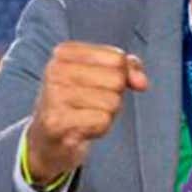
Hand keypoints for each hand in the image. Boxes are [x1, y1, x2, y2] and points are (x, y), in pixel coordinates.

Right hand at [25, 42, 149, 182]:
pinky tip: (81, 128)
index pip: (118, 58)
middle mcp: (55, 70)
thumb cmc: (81, 102)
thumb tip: (141, 83)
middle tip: (92, 104)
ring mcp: (53, 96)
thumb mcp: (104, 76)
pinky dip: (100, 128)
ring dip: (107, 114)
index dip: (123, 76)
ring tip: (86, 116)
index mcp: (66, 52)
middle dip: (114, 97)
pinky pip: (102, 121)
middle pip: (117, 80)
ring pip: (112, 102)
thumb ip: (129, 69)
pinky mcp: (55, 122)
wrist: (49, 138)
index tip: (103, 85)